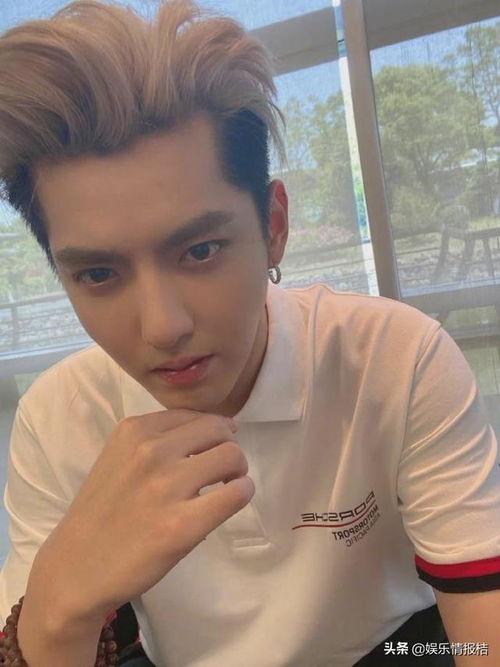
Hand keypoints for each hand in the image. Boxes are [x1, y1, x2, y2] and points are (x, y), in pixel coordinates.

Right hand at [30, 410, 252, 624]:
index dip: (212, 431)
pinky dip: (242, 493)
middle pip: (219, 430)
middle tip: (222, 470)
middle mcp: (150, 450)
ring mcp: (166, 486)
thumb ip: (159, 439)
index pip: (196, 415)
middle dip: (228, 447)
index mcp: (134, 430)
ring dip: (237, 471)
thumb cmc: (102, 513)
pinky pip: (236, 494)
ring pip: (232, 456)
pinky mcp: (182, 525)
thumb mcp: (119, 457)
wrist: (76, 567)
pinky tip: (230, 501)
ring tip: (225, 487)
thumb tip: (220, 427)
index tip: (211, 450)